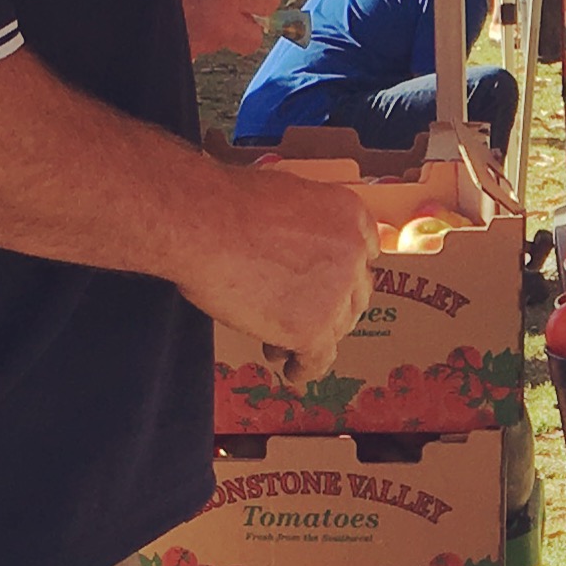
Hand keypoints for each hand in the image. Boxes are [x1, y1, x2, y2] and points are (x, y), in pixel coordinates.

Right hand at [171, 0, 278, 57]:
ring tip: (175, 12)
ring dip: (202, 33)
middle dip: (241, 28)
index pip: (267, 0)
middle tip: (222, 13)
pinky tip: (157, 25)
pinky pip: (186, 53)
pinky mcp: (176, 61)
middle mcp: (216, 23)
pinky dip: (177, 42)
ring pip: (214, 45)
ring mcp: (196, 46)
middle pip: (252, 39)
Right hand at [178, 171, 378, 385]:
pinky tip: (293, 369)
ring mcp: (335, 294)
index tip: (336, 286)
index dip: (345, 274)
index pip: (364, 253)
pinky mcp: (312, 329)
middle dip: (330, 308)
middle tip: (303, 314)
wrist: (201, 225)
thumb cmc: (223, 205)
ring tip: (282, 342)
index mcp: (346, 215)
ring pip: (335, 328)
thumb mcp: (282, 196)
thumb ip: (304, 224)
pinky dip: (305, 367)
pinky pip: (318, 358)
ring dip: (312, 337)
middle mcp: (351, 255)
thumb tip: (296, 246)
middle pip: (353, 295)